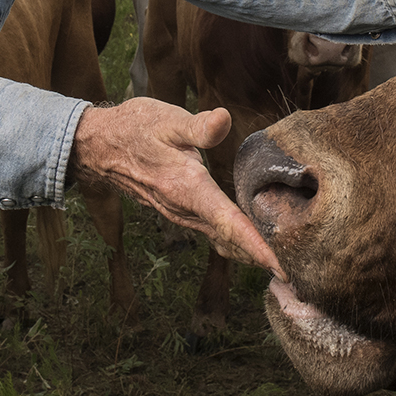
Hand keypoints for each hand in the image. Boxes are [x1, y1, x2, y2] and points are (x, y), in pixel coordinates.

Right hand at [70, 99, 283, 278]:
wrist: (98, 146)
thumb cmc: (133, 128)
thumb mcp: (166, 120)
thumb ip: (198, 126)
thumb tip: (223, 120)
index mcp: (187, 188)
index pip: (229, 224)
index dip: (257, 247)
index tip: (281, 268)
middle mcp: (183, 208)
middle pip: (230, 240)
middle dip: (262, 258)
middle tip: (297, 275)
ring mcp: (179, 213)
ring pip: (220, 239)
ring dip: (249, 252)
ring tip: (281, 263)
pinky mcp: (177, 210)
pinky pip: (211, 231)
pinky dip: (234, 240)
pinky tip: (251, 240)